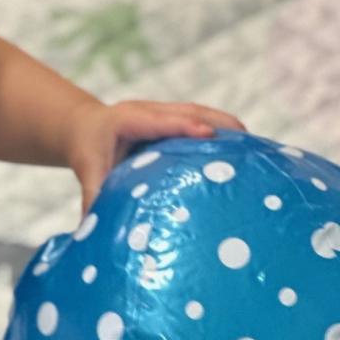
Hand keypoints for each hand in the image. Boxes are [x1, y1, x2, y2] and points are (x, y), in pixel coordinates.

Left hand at [67, 99, 245, 215]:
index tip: (207, 134)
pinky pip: (203, 121)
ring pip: (202, 113)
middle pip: (190, 111)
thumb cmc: (86, 150)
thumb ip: (92, 194)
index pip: (160, 121)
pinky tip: (242, 151)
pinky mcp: (176, 121)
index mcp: (128, 118)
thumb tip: (90, 228)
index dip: (184, 125)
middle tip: (246, 142)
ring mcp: (166, 113)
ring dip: (227, 127)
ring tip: (253, 147)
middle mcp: (151, 111)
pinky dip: (223, 133)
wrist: (85, 129)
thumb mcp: (87, 170)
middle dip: (218, 124)